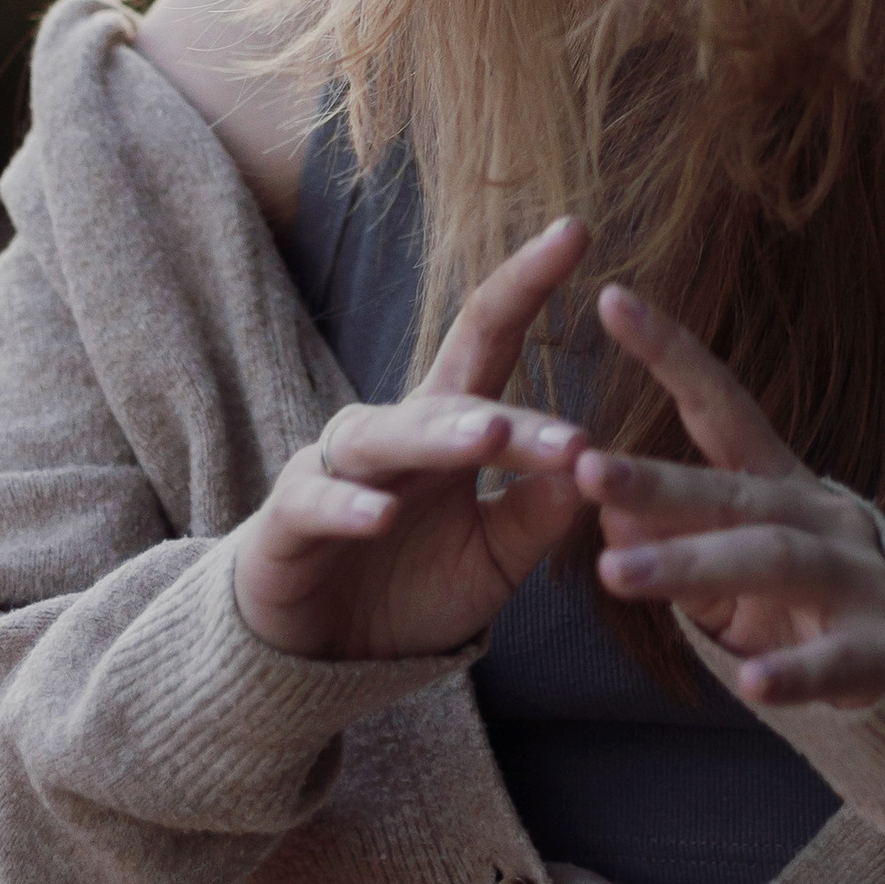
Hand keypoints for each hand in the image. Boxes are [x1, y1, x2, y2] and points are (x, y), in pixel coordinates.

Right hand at [232, 219, 593, 661]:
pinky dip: (345, 505)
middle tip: (572, 432)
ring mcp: (333, 472)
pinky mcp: (285, 522)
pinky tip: (379, 515)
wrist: (317, 653)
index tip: (578, 230)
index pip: (490, 338)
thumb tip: (598, 467)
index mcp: (447, 428)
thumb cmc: (411, 589)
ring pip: (386, 437)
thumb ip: (537, 515)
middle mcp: (392, 437)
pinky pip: (314, 501)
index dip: (528, 283)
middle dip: (508, 412)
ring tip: (488, 438)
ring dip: (439, 438)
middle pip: (451, 399)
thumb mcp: (492, 558)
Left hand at [578, 283, 884, 712]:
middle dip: (658, 480)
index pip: (720, 404)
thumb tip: (605, 513)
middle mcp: (819, 514)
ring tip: (617, 575)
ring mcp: (854, 580)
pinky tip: (750, 682)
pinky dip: (792, 671)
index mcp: (778, 482)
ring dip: (692, 564)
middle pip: (733, 490)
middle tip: (587, 470)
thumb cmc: (808, 602)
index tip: (611, 298)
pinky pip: (832, 662)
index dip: (671, 351)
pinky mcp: (878, 653)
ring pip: (773, 559)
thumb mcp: (736, 563)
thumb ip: (677, 540)